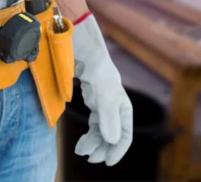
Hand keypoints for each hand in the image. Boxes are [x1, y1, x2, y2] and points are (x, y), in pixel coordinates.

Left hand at [71, 13, 132, 165]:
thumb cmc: (92, 59)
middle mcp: (113, 102)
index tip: (107, 162)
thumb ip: (106, 113)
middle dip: (102, 148)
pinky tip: (81, 140)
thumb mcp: (101, 87)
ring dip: (93, 142)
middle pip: (111, 133)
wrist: (76, 39)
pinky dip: (87, 132)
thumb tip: (110, 141)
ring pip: (100, 129)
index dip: (117, 149)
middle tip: (90, 158)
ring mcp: (100, 99)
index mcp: (121, 102)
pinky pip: (92, 120)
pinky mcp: (89, 95)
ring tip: (82, 152)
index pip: (124, 133)